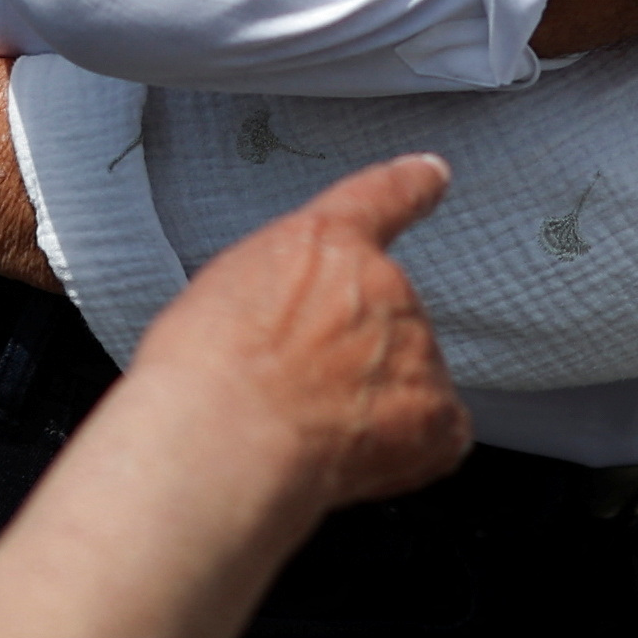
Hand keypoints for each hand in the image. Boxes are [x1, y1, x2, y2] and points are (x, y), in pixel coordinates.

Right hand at [0, 159, 469, 637]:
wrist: (219, 437)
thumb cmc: (199, 375)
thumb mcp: (225, 291)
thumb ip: (281, 289)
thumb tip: (286, 327)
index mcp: (326, 243)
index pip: (382, 196)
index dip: (411, 185)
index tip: (431, 176)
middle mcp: (382, 285)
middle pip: (388, 315)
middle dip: (353, 356)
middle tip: (294, 395)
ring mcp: (415, 347)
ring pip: (410, 375)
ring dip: (374, 404)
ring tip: (305, 432)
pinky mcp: (433, 413)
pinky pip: (438, 433)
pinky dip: (408, 452)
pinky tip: (350, 462)